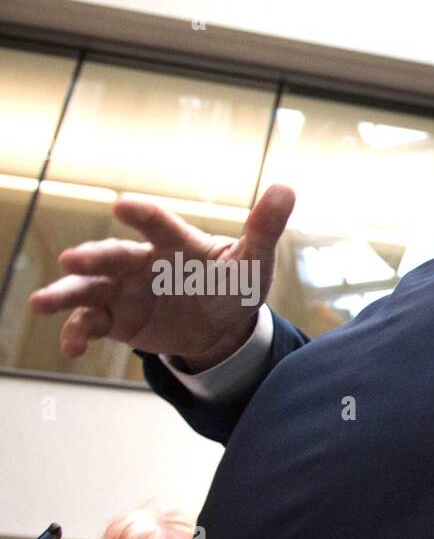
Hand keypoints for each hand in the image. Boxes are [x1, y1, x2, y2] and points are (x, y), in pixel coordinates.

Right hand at [29, 185, 294, 370]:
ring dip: (66, 294)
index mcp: (175, 243)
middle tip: (71, 261)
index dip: (143, 216)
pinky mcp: (118, 320)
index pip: (158, 225)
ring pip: (90, 290)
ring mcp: (125, 291)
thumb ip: (265, 228)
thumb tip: (287, 188)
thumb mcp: (254, 261)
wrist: (222, 323)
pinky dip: (79, 335)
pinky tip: (71, 349)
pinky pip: (93, 326)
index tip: (123, 207)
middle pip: (113, 257)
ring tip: (42, 302)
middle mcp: (142, 263)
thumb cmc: (234, 282)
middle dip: (92, 258)